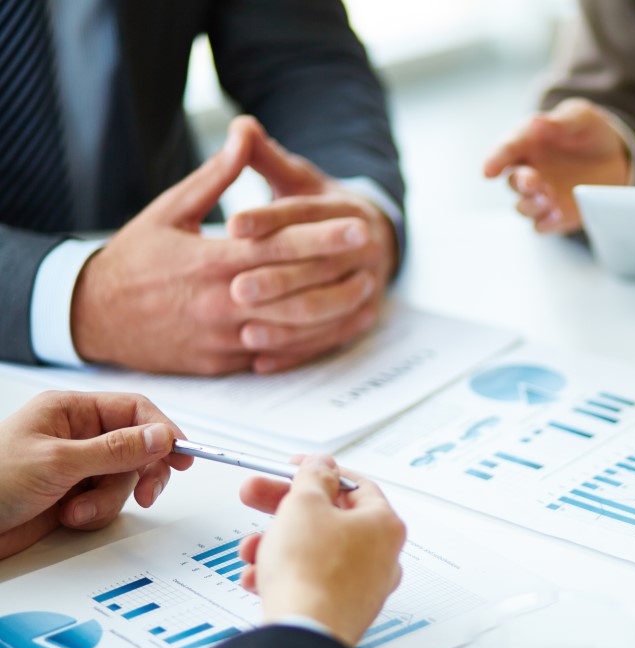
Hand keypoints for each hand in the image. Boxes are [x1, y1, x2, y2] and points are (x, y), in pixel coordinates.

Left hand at [0, 392, 191, 558]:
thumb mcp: (58, 462)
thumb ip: (115, 449)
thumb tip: (161, 436)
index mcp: (70, 411)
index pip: (134, 410)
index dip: (162, 430)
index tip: (182, 454)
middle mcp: (77, 436)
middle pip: (137, 447)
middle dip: (141, 473)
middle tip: (147, 492)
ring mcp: (77, 467)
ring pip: (124, 480)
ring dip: (107, 500)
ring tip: (76, 511)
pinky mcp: (74, 496)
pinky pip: (107, 502)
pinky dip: (94, 515)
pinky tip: (67, 517)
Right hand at [71, 117, 391, 374]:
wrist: (93, 316)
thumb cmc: (134, 257)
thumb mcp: (170, 210)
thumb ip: (216, 177)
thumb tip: (245, 132)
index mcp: (210, 261)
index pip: (278, 247)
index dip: (321, 237)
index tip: (357, 225)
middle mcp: (221, 302)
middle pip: (294, 289)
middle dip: (338, 271)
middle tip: (376, 254)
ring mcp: (224, 338)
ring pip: (291, 328)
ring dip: (333, 311)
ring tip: (366, 291)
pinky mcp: (223, 364)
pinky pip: (276, 356)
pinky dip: (309, 343)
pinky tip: (337, 328)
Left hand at [226, 118, 398, 372]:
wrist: (373, 237)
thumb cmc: (320, 208)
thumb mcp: (297, 179)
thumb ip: (266, 158)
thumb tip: (241, 125)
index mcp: (347, 209)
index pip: (306, 214)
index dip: (270, 219)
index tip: (233, 225)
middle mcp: (365, 248)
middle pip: (318, 266)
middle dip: (277, 279)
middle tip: (235, 288)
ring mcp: (368, 285)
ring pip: (326, 308)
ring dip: (287, 323)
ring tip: (245, 332)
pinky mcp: (363, 316)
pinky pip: (330, 339)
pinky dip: (296, 352)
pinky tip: (260, 360)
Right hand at [236, 455, 405, 647]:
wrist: (302, 634)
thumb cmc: (311, 573)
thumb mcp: (304, 505)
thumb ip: (313, 477)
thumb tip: (322, 465)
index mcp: (384, 524)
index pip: (355, 485)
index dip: (319, 472)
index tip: (294, 469)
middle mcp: (381, 556)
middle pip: (330, 518)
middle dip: (285, 508)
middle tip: (256, 496)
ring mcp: (363, 586)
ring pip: (314, 551)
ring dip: (277, 544)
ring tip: (252, 550)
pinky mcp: (341, 609)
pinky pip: (310, 581)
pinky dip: (283, 574)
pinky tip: (259, 578)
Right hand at [483, 98, 631, 233]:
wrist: (615, 156)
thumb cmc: (590, 132)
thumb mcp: (581, 117)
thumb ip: (561, 121)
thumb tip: (537, 123)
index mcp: (528, 142)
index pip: (507, 149)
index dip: (496, 159)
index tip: (489, 171)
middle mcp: (530, 170)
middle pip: (513, 182)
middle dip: (520, 184)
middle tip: (533, 182)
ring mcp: (541, 195)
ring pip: (523, 207)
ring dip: (532, 205)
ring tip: (548, 198)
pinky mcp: (555, 215)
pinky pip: (542, 225)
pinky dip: (546, 223)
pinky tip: (558, 215)